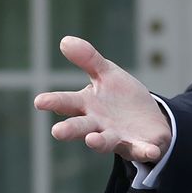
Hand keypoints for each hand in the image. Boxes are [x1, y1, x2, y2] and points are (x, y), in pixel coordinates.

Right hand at [33, 36, 170, 163]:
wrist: (148, 121)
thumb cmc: (120, 98)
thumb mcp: (107, 74)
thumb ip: (88, 59)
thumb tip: (64, 41)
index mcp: (88, 105)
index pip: (67, 103)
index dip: (54, 102)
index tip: (40, 101)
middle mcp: (98, 125)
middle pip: (81, 127)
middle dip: (70, 129)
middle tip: (57, 131)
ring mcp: (118, 137)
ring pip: (105, 142)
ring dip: (99, 142)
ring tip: (92, 140)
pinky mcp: (139, 147)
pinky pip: (143, 150)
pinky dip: (146, 151)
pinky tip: (151, 152)